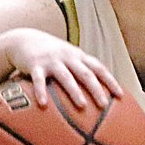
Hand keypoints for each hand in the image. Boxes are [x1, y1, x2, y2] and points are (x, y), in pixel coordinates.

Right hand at [4, 29, 122, 109]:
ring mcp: (51, 60)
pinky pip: (39, 80)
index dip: (110, 81)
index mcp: (78, 57)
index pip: (98, 68)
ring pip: (66, 76)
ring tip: (82, 106)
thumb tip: (98, 94)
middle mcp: (67, 57)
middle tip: (104, 104)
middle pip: (85, 73)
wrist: (24, 39)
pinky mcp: (35, 65)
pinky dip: (41, 92)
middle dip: (96, 89)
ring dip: (75, 91)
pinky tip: (43, 104)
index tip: (120, 95)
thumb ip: (81, 71)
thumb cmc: (51, 54)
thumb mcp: (69, 57)